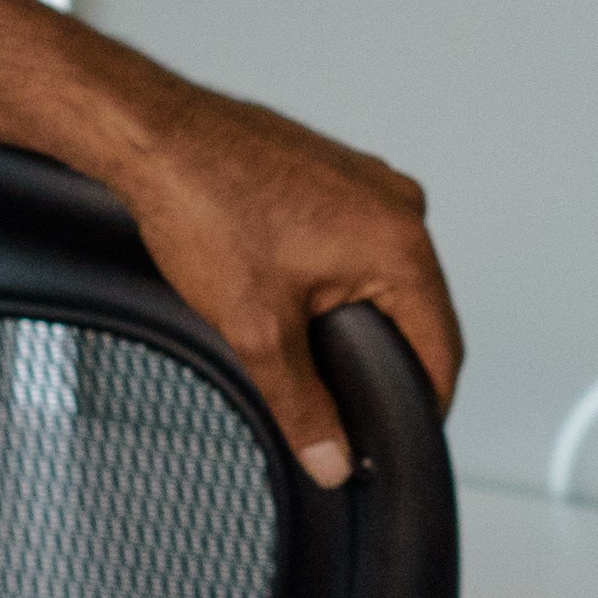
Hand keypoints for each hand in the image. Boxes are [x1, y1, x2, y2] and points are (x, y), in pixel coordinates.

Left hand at [110, 83, 463, 487]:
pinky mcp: (340, 172)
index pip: (442, 346)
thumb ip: (304, 405)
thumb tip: (334, 460)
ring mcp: (370, 182)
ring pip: (387, 274)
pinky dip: (340, 275)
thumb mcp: (258, 330)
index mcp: (400, 244)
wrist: (155, 137)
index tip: (402, 433)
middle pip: (419, 310)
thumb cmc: (205, 209)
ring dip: (360, 314)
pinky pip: (362, 239)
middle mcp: (399, 205)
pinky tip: (292, 289)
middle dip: (386, 358)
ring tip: (308, 341)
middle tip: (344, 400)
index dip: (425, 402)